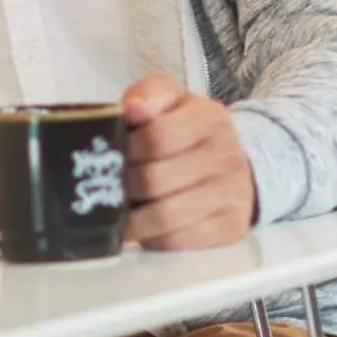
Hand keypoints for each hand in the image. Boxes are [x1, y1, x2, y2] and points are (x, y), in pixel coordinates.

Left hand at [121, 73, 256, 250]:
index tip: (109, 156)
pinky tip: (142, 228)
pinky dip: (152, 239)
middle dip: (122, 187)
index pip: (157, 137)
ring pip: (166, 216)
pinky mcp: (229, 228)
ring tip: (115, 214)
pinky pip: (179, 242)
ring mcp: (232, 195)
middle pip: (157, 180)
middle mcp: (226, 156)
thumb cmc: (187, 130)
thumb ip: (148, 95)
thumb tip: (132, 109)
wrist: (232, 163)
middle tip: (104, 190)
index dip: (126, 150)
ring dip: (132, 220)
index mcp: (210, 118)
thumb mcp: (170, 99)